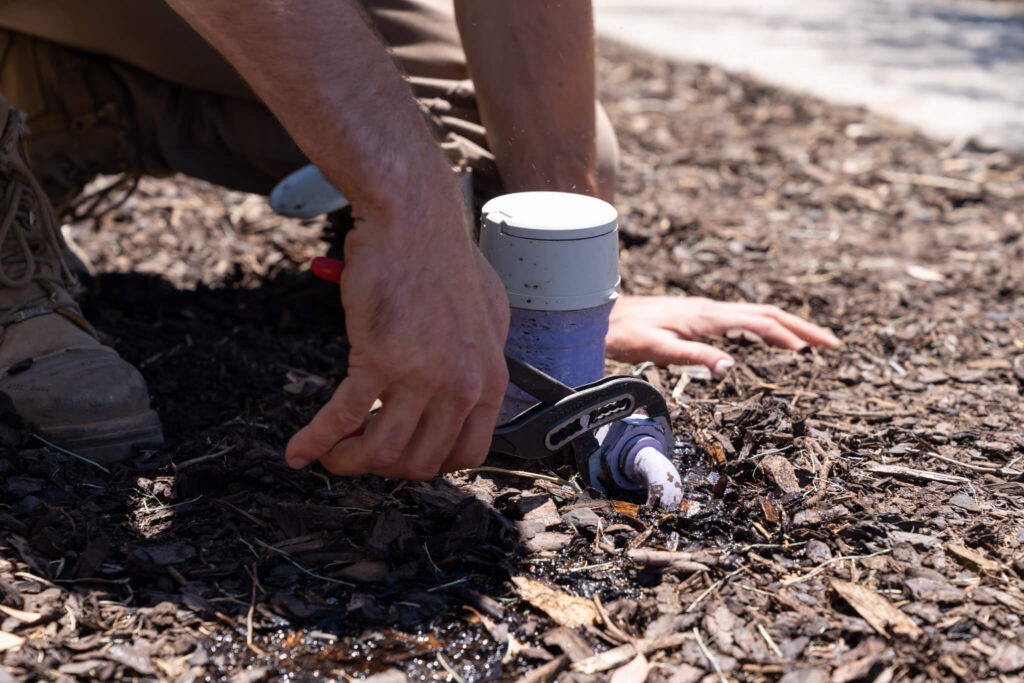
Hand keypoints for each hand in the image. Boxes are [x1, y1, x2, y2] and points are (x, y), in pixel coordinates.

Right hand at [285, 195, 509, 479]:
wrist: (412, 217)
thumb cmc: (443, 258)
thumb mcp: (484, 317)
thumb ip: (477, 360)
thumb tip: (462, 390)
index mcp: (490, 379)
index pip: (466, 454)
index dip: (428, 463)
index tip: (401, 454)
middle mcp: (464, 385)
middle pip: (421, 462)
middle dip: (384, 467)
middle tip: (358, 452)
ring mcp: (424, 376)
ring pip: (382, 452)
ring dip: (348, 462)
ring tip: (329, 455)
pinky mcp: (380, 360)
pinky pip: (342, 420)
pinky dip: (315, 441)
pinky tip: (298, 451)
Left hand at [605, 295, 839, 373]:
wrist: (603, 316)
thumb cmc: (626, 334)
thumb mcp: (657, 349)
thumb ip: (693, 357)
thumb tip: (731, 366)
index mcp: (707, 316)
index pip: (758, 322)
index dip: (786, 337)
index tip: (810, 352)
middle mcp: (711, 309)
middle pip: (768, 313)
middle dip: (802, 328)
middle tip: (833, 343)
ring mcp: (708, 311)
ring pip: (759, 313)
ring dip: (790, 326)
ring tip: (814, 342)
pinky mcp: (701, 316)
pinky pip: (745, 317)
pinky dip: (769, 326)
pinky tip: (773, 337)